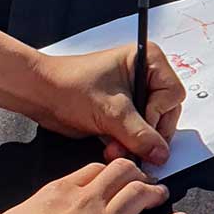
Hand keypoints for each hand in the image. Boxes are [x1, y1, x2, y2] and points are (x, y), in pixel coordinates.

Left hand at [31, 42, 185, 166]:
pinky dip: (126, 144)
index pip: (172, 95)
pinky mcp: (124, 112)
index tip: (140, 127)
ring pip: (152, 127)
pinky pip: (137, 133)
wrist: (41, 95)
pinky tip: (111, 146)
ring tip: (114, 148)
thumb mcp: (110, 111)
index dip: (158, 115)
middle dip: (146, 134)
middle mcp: (145, 75)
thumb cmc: (70, 86)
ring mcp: (135, 95)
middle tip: (129, 146)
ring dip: (135, 143)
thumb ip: (140, 134)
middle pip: (166, 113)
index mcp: (148, 60)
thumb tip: (161, 153)